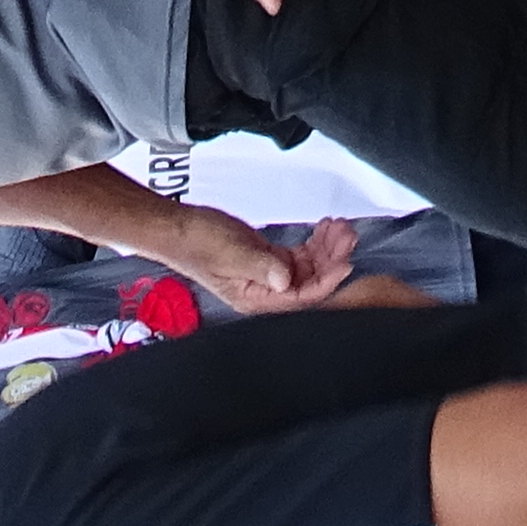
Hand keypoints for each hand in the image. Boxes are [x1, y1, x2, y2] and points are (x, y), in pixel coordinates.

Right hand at [202, 213, 358, 312]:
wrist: (180, 227)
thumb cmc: (197, 242)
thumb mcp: (231, 253)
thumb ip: (260, 266)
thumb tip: (286, 279)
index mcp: (255, 298)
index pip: (300, 297)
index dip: (326, 281)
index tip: (344, 263)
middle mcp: (265, 291)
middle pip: (310, 282)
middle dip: (332, 259)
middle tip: (347, 235)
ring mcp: (269, 275)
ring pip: (309, 268)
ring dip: (327, 248)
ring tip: (339, 227)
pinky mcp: (269, 259)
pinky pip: (301, 256)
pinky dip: (315, 243)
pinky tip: (324, 229)